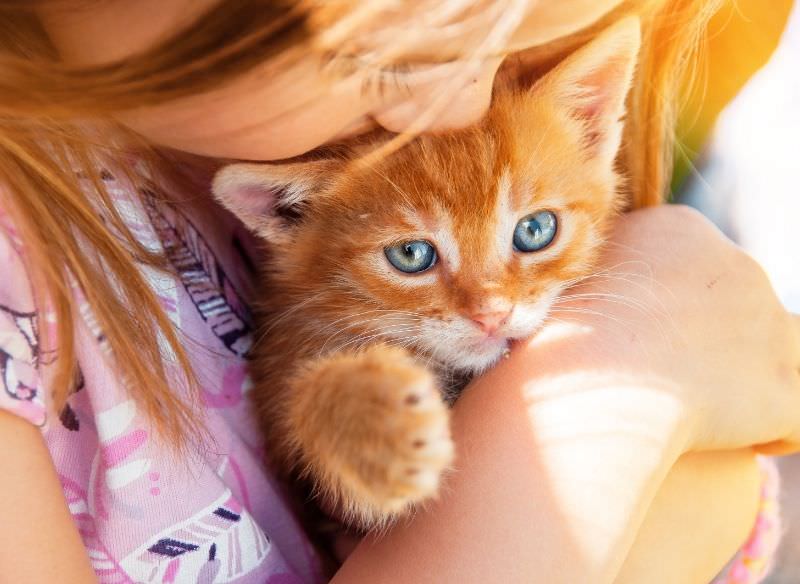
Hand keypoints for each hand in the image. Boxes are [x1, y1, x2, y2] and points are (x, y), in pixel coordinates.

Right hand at [539, 205, 799, 453]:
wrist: (585, 384)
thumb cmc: (557, 337)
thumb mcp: (563, 283)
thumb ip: (597, 279)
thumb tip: (599, 296)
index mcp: (680, 230)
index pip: (691, 269)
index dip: (668, 310)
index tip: (637, 341)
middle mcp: (735, 264)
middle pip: (731, 307)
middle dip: (707, 342)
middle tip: (654, 379)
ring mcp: (767, 321)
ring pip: (772, 353)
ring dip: (744, 381)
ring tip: (696, 411)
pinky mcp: (786, 384)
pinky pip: (793, 414)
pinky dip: (773, 430)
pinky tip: (738, 444)